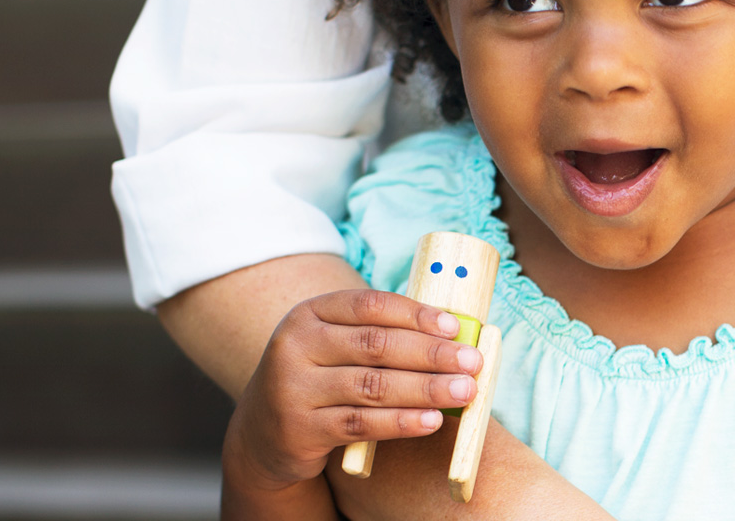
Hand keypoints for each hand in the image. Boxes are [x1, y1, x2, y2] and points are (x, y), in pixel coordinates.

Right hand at [222, 289, 483, 491]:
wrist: (263, 430)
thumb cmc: (319, 376)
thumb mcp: (333, 344)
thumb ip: (380, 334)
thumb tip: (452, 333)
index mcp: (310, 313)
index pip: (370, 305)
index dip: (416, 314)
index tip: (455, 327)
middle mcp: (296, 346)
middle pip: (376, 345)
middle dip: (431, 353)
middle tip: (472, 361)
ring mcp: (294, 389)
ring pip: (372, 386)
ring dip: (425, 388)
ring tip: (464, 391)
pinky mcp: (301, 429)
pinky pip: (361, 424)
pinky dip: (401, 422)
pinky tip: (432, 420)